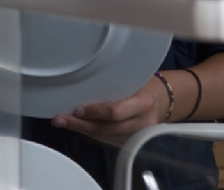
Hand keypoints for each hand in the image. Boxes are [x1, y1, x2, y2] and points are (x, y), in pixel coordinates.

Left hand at [51, 77, 167, 146]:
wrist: (162, 101)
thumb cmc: (142, 86)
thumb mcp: (133, 80)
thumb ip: (114, 85)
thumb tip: (82, 84)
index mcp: (144, 103)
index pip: (115, 112)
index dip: (94, 112)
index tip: (77, 109)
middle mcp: (143, 123)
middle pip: (107, 128)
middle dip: (81, 124)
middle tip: (61, 119)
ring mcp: (138, 137)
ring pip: (105, 137)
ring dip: (82, 130)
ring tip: (63, 123)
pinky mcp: (132, 144)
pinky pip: (108, 140)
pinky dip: (92, 133)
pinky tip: (79, 127)